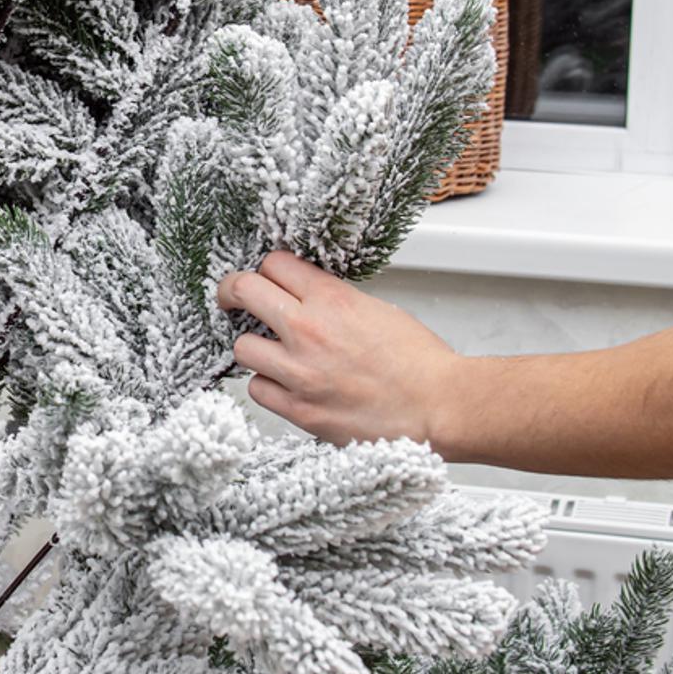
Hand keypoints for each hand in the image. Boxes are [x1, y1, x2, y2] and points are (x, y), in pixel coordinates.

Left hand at [218, 251, 461, 445]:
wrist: (439, 408)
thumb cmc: (419, 362)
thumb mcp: (376, 309)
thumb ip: (333, 300)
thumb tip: (304, 297)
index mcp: (331, 299)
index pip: (273, 263)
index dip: (268, 269)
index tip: (265, 278)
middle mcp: (308, 331)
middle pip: (242, 290)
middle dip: (233, 292)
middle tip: (233, 299)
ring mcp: (299, 372)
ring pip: (242, 346)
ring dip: (255, 346)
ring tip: (273, 352)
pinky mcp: (299, 410)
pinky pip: (257, 389)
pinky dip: (268, 385)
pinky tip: (286, 384)